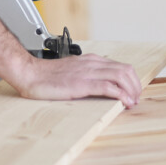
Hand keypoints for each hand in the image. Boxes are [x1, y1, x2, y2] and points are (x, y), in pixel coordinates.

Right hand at [10, 54, 141, 107]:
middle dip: (135, 86)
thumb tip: (99, 86)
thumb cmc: (46, 76)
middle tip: (135, 99)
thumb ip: (86, 75)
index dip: (131, 80)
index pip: (121, 66)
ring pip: (121, 76)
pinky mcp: (82, 83)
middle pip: (125, 70)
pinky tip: (124, 103)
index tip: (132, 92)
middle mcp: (92, 63)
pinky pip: (109, 87)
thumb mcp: (71, 72)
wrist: (29, 73)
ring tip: (132, 102)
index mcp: (90, 60)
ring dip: (131, 91)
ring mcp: (88, 72)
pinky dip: (121, 95)